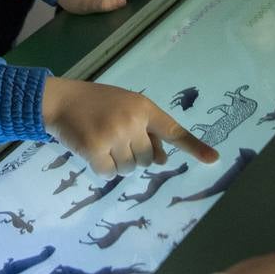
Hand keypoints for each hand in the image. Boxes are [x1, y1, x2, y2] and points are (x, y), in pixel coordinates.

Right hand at [41, 78, 218, 176]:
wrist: (60, 99)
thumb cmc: (96, 104)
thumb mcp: (125, 109)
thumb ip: (146, 131)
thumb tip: (162, 161)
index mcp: (144, 108)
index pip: (173, 130)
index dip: (194, 147)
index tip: (213, 160)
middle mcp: (133, 121)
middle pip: (148, 160)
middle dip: (135, 156)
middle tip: (115, 140)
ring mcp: (114, 135)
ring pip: (129, 169)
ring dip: (117, 163)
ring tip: (102, 141)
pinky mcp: (95, 149)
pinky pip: (108, 174)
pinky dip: (100, 168)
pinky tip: (90, 150)